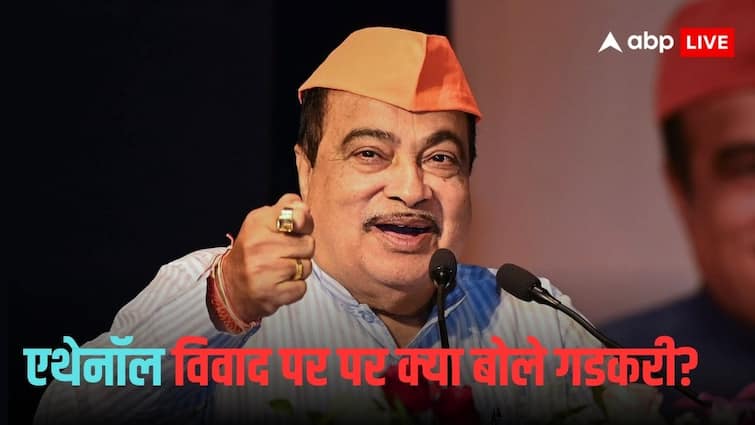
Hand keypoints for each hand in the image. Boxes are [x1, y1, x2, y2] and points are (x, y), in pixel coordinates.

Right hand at [220, 193, 314, 322]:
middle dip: (301, 250)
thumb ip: (287, 209)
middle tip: (285, 253)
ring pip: (306, 267)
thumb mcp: (264, 221)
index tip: (296, 229)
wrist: (231, 285)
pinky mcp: (271, 294)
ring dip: (299, 270)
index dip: (304, 224)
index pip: (298, 216)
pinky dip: (295, 287)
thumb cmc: (254, 250)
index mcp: (259, 223)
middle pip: (308, 244)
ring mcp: (265, 271)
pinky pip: (301, 287)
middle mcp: (260, 246)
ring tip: (281, 269)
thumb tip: (304, 208)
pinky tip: (280, 283)